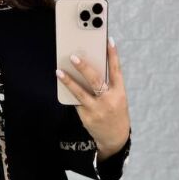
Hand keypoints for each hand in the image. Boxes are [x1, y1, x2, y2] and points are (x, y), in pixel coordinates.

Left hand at [56, 37, 131, 156]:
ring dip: (68, 81)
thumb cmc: (115, 112)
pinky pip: (76, 102)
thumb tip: (89, 68)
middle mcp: (108, 100)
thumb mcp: (117, 98)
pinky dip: (70, 93)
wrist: (115, 138)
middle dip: (84, 67)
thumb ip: (107, 85)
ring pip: (80, 93)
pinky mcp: (86, 117)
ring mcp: (97, 110)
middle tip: (73, 56)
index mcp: (119, 93)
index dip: (113, 55)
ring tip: (58, 71)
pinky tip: (64, 85)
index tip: (108, 41)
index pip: (116, 70)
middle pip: (95, 80)